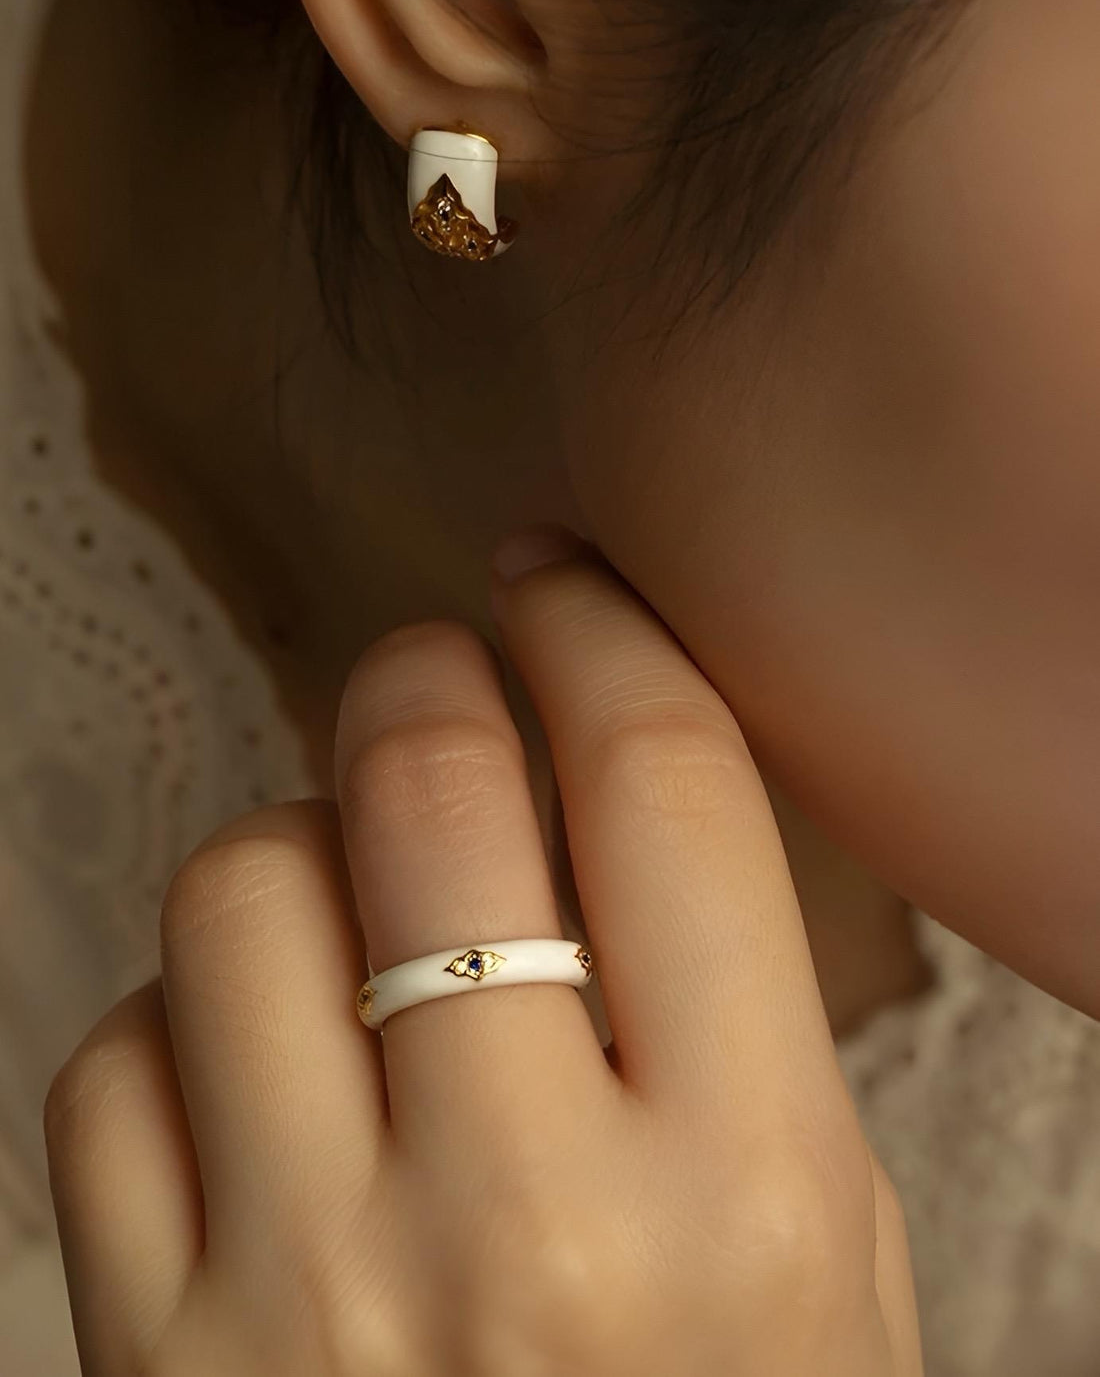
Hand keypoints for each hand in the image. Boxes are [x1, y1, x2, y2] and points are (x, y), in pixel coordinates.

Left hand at [44, 525, 922, 1374]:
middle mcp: (522, 1226)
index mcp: (745, 1192)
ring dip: (299, 846)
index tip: (555, 585)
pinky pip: (110, 1054)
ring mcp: (307, 1295)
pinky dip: (179, 1018)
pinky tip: (257, 1076)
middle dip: (425, 676)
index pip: (659, 783)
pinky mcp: (145, 1359)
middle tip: (435, 680)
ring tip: (351, 911)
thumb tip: (594, 783)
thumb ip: (728, 1023)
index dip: (599, 627)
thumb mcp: (822, 1260)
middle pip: (427, 785)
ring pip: (241, 885)